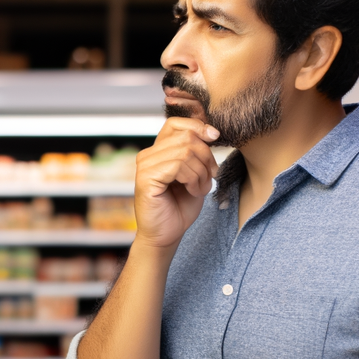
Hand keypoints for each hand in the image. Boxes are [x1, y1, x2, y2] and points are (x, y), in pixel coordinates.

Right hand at [132, 116, 220, 249]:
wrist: (166, 235)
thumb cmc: (180, 206)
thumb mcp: (195, 173)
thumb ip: (197, 152)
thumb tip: (210, 132)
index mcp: (158, 151)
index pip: (175, 123)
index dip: (198, 126)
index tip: (214, 137)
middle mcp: (147, 155)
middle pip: (186, 137)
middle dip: (206, 156)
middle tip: (211, 176)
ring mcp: (144, 166)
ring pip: (185, 152)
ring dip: (201, 172)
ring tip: (200, 187)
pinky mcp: (145, 179)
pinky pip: (178, 166)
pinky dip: (193, 179)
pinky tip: (192, 191)